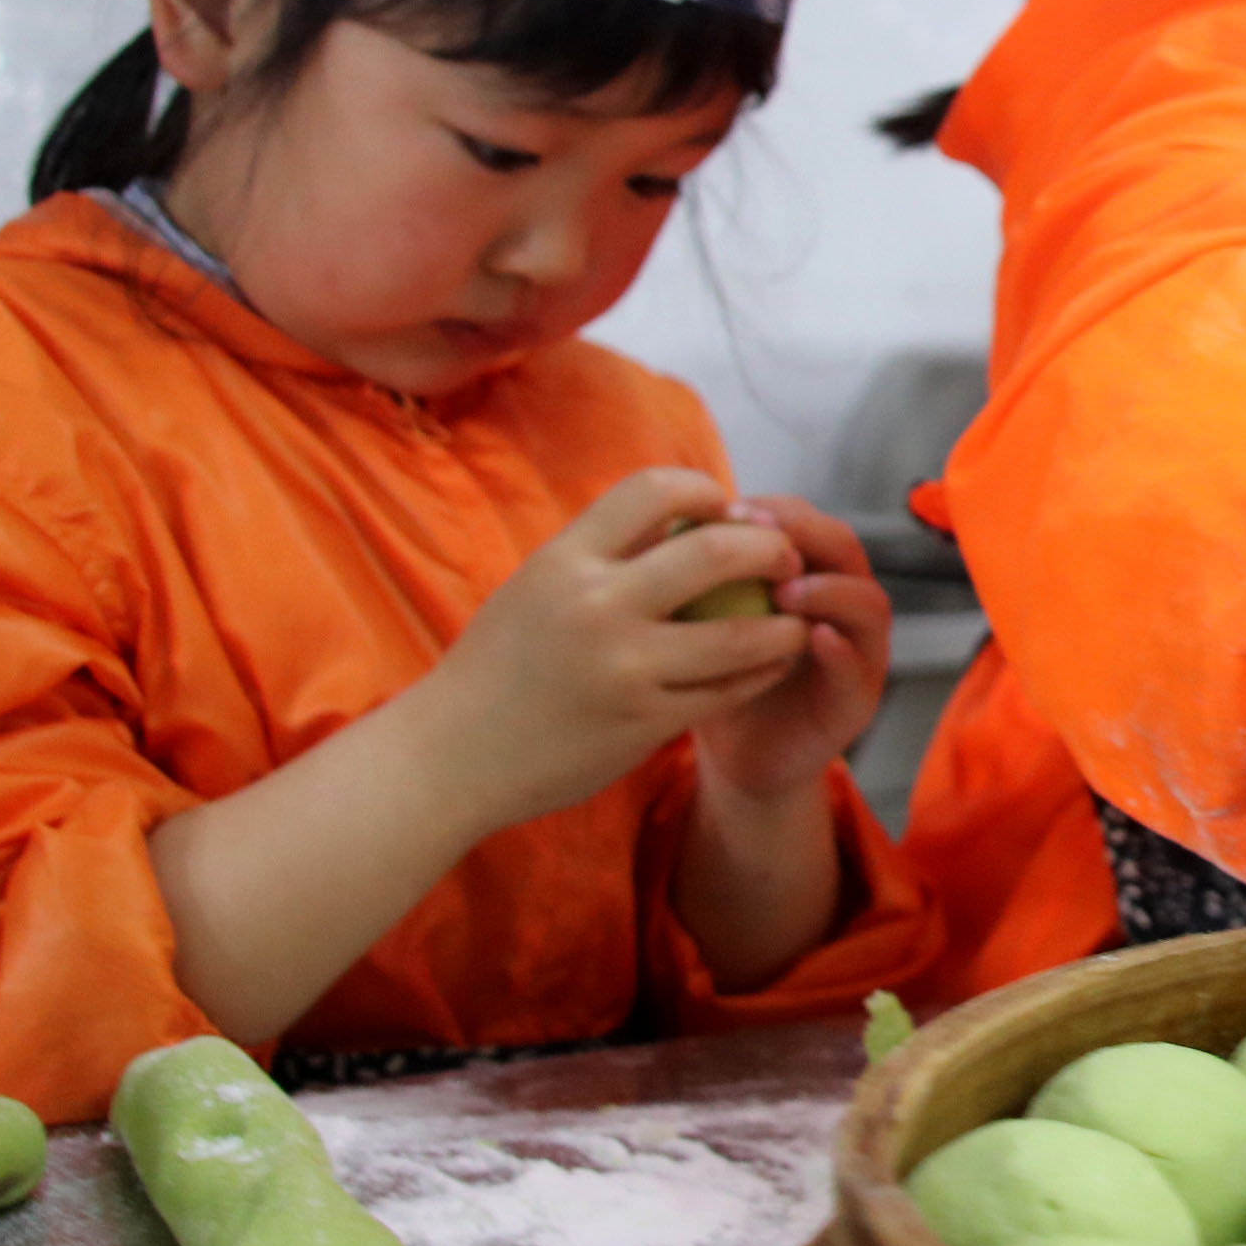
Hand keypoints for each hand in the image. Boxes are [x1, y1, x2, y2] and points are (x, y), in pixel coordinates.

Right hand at [415, 468, 811, 835]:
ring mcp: (624, 668)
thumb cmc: (498, 666)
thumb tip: (681, 512)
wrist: (448, 757)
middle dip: (770, 547)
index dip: (706, 488)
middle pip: (717, 551)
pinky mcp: (644, 722)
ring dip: (785, 623)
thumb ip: (602, 552)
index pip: (654, 489)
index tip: (729, 506)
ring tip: (797, 617)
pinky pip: (727, 690)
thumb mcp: (536, 587)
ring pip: (742, 632)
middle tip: (788, 555)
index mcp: (565, 559)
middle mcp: (597, 606)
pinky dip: (761, 672)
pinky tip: (773, 664)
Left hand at [692, 496, 891, 805]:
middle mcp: (841, 604)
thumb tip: (661, 520)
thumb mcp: (697, 619)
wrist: (734, 760)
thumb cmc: (710, 680)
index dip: (773, 509)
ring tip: (786, 590)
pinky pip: (859, 667)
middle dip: (804, 533)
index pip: (804, 519)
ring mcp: (859, 651)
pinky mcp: (858, 701)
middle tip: (758, 535)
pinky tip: (810, 638)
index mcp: (806, 574)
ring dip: (829, 589)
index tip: (728, 509)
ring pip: (867, 602)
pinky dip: (839, 649)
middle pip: (843, 546)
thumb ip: (694, 575)